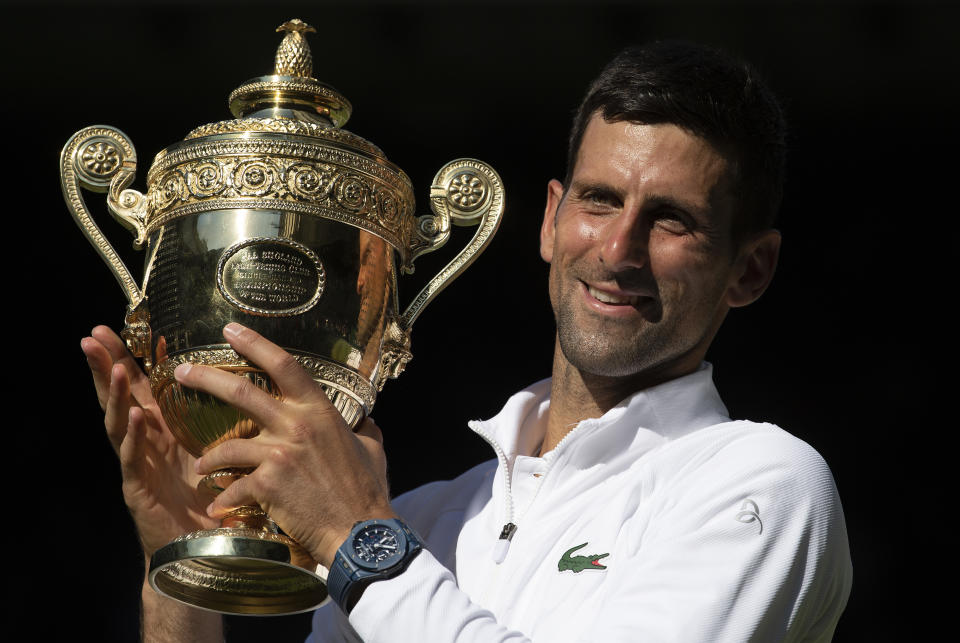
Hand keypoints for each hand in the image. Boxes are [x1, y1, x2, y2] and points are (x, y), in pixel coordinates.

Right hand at [81, 326, 216, 556]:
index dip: (133, 358)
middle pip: (119, 399)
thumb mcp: (214, 451)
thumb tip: (234, 383)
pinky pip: (133, 461)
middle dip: (105, 366)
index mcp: (163, 432)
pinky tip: (135, 417)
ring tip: (112, 370)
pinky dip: (133, 438)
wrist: (202, 551)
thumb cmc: (209, 500)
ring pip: (119, 426)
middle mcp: (145, 445)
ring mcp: (138, 467)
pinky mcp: (139, 492)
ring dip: (114, 397)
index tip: (127, 327)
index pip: (142, 387)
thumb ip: (214, 423)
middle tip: (93, 335)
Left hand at [179, 323, 394, 567]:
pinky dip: (223, 498)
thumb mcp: (372, 447)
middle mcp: (296, 426)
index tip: (230, 330)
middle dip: (205, 378)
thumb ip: (361, 428)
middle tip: (182, 372)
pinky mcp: (267, 485)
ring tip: (202, 466)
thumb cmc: (367, 490)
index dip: (255, 343)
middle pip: (241, 392)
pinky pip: (233, 487)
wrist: (359, 531)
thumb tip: (362, 420)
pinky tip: (217, 506)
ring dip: (209, 457)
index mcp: (320, 412)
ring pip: (227, 445)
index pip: (284, 365)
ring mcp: (279, 454)